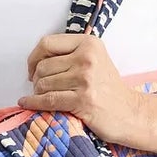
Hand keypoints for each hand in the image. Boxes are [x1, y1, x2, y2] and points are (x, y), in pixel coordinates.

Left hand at [21, 30, 139, 143]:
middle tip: (42, 88)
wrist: (130, 113)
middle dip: (37, 79)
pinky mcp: (82, 100)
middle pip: (43, 65)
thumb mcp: (95, 60)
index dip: (34, 57)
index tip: (32, 69)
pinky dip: (33, 103)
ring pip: (43, 83)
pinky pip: (47, 100)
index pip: (47, 43)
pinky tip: (26, 104)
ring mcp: (85, 79)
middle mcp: (87, 57)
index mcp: (89, 43)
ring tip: (45, 97)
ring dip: (38, 93)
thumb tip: (35, 61)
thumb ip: (70, 54)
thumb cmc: (108, 89)